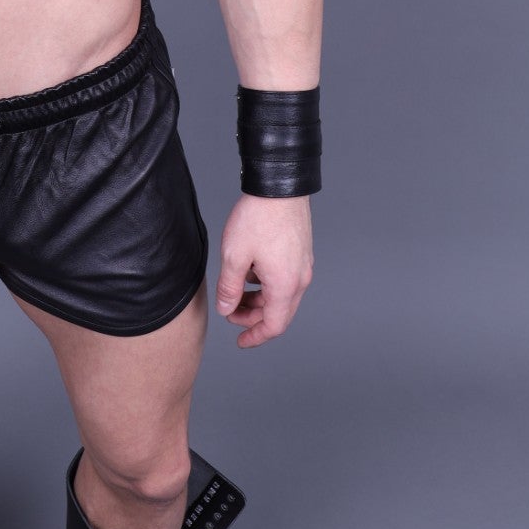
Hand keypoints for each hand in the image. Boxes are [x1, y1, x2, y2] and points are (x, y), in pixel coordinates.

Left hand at [214, 193, 313, 347]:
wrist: (279, 186)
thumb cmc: (258, 218)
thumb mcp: (234, 256)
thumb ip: (229, 288)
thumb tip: (226, 309)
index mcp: (285, 286)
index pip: (273, 326)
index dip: (255, 337)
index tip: (241, 341)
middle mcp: (300, 279)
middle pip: (278, 313)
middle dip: (253, 317)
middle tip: (230, 311)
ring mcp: (303, 265)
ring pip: (282, 295)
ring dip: (259, 299)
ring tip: (236, 288)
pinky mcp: (301, 252)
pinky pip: (285, 279)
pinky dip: (267, 283)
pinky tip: (249, 269)